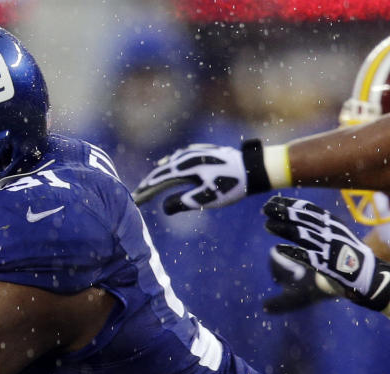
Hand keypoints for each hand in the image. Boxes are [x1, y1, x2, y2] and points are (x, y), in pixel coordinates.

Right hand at [133, 143, 248, 212]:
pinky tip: (171, 164)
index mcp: (185, 168)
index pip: (159, 179)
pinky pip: (181, 156)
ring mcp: (196, 152)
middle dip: (150, 181)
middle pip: (162, 169)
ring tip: (151, 181)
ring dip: (160, 172)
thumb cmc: (230, 185)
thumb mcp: (206, 199)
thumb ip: (183, 203)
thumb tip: (164, 207)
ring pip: (171, 161)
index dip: (146, 188)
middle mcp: (187, 157)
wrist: (253, 168)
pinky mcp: (204, 150)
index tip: (136, 197)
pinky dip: (172, 162)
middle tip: (140, 191)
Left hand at [263, 195, 389, 313]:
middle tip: (264, 209)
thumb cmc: (347, 254)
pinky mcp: (327, 264)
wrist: (368, 276)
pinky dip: (292, 252)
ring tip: (267, 225)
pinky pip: (306, 256)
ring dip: (283, 228)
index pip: (308, 209)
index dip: (289, 204)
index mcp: (333, 223)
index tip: (272, 201)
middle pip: (302, 218)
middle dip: (282, 212)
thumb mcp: (334, 234)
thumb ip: (316, 225)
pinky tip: (278, 249)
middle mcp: (331, 232)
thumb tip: (295, 214)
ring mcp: (329, 247)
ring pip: (302, 234)